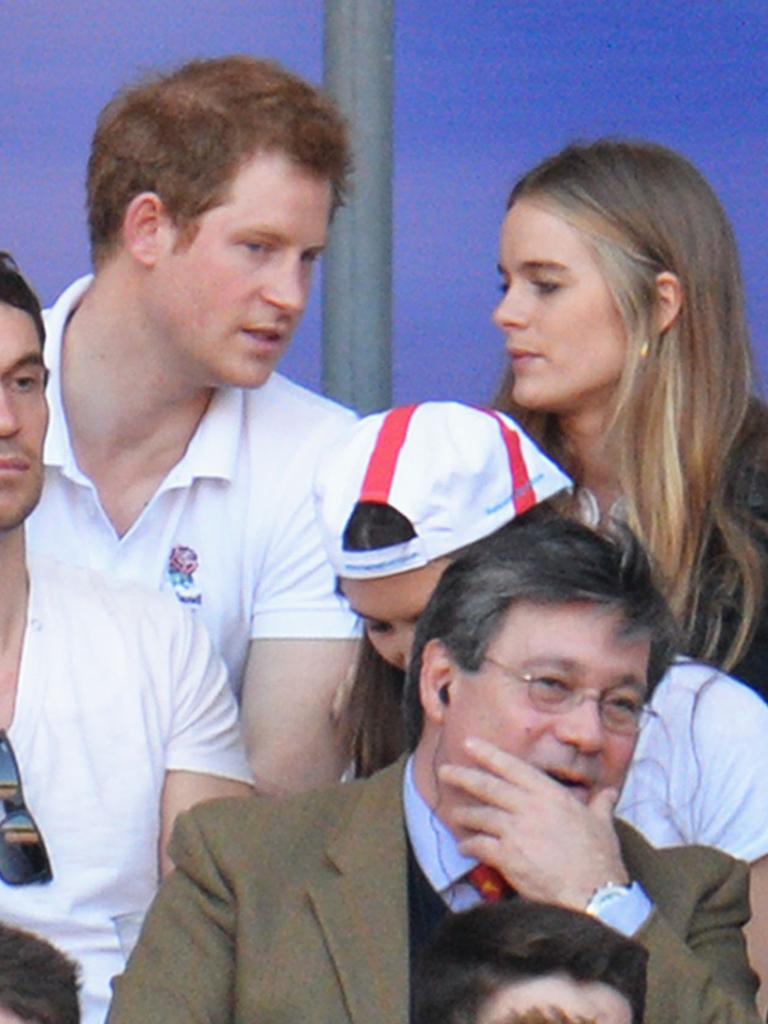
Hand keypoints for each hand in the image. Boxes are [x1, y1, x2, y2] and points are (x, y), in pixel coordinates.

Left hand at [437, 737, 628, 909]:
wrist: (594, 893)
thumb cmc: (599, 858)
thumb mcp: (602, 824)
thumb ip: (600, 804)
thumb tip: (608, 792)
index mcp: (549, 794)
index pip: (512, 767)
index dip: (489, 754)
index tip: (470, 744)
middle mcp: (528, 807)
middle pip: (488, 787)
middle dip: (463, 777)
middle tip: (445, 771)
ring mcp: (515, 831)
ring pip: (480, 816)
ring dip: (465, 815)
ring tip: (454, 814)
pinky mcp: (507, 856)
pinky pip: (479, 845)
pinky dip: (469, 845)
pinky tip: (464, 847)